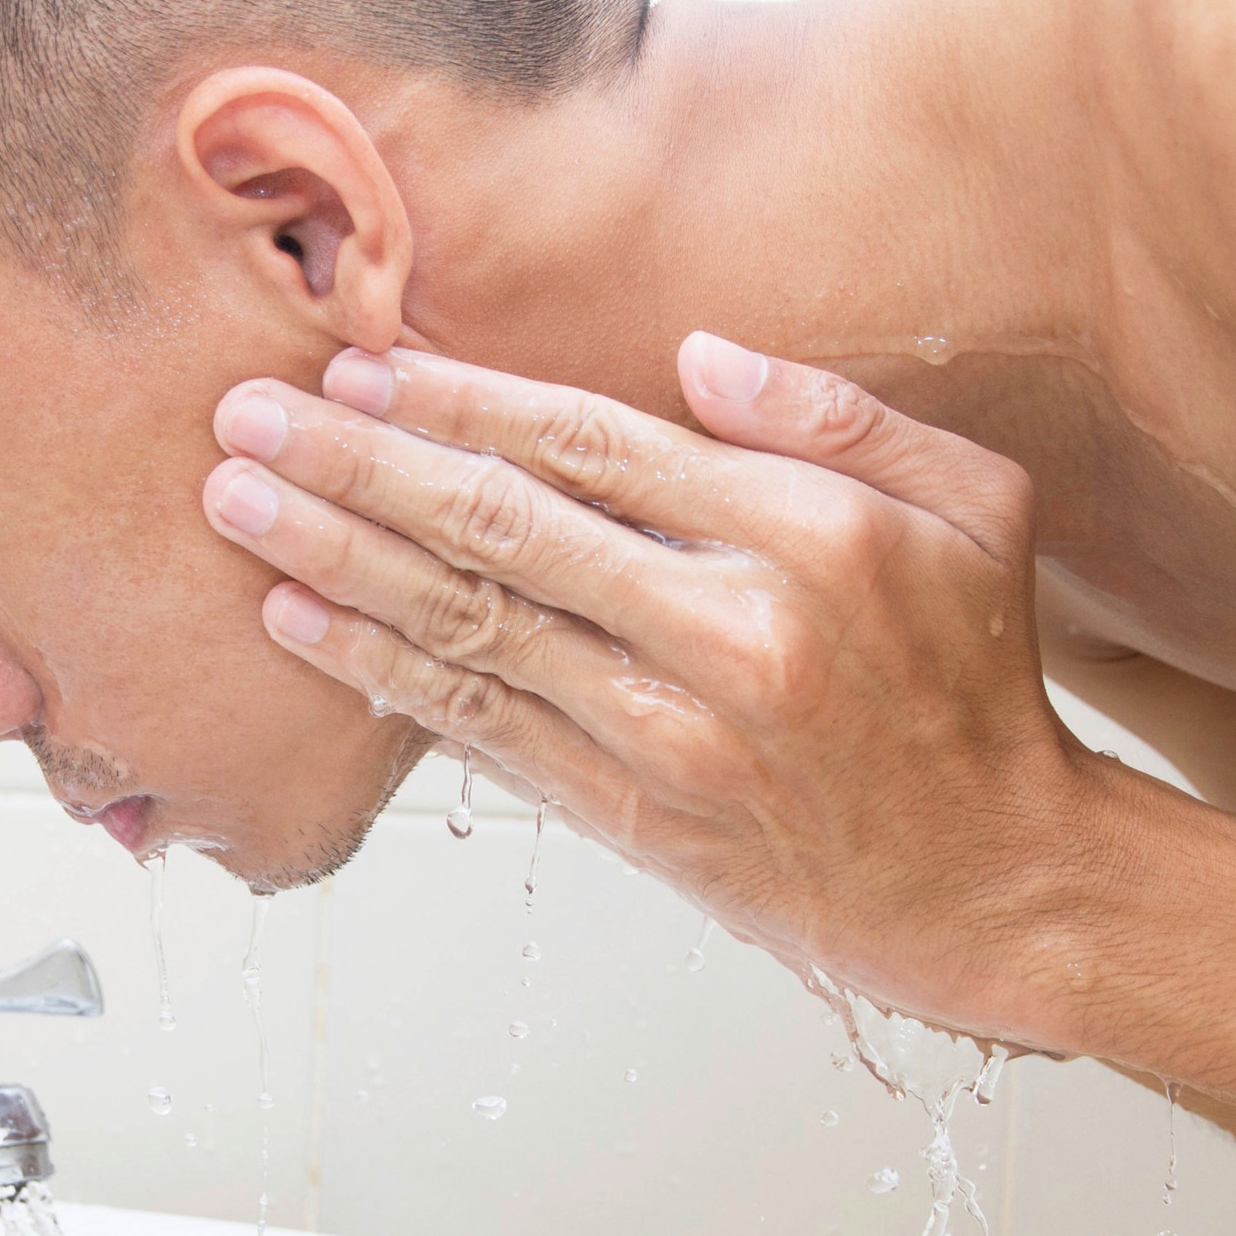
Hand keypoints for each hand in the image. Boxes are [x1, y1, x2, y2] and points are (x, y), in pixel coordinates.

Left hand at [199, 333, 1109, 1037]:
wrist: (997, 880)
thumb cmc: (977, 685)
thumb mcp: (973, 506)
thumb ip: (837, 413)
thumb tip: (694, 354)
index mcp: (802, 533)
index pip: (587, 443)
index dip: (457, 401)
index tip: (362, 368)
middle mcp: (725, 629)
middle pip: (498, 525)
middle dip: (354, 464)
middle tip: (246, 418)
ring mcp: (671, 732)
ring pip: (469, 625)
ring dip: (336, 560)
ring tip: (237, 507)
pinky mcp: (636, 815)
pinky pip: (483, 728)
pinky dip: (385, 672)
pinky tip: (303, 625)